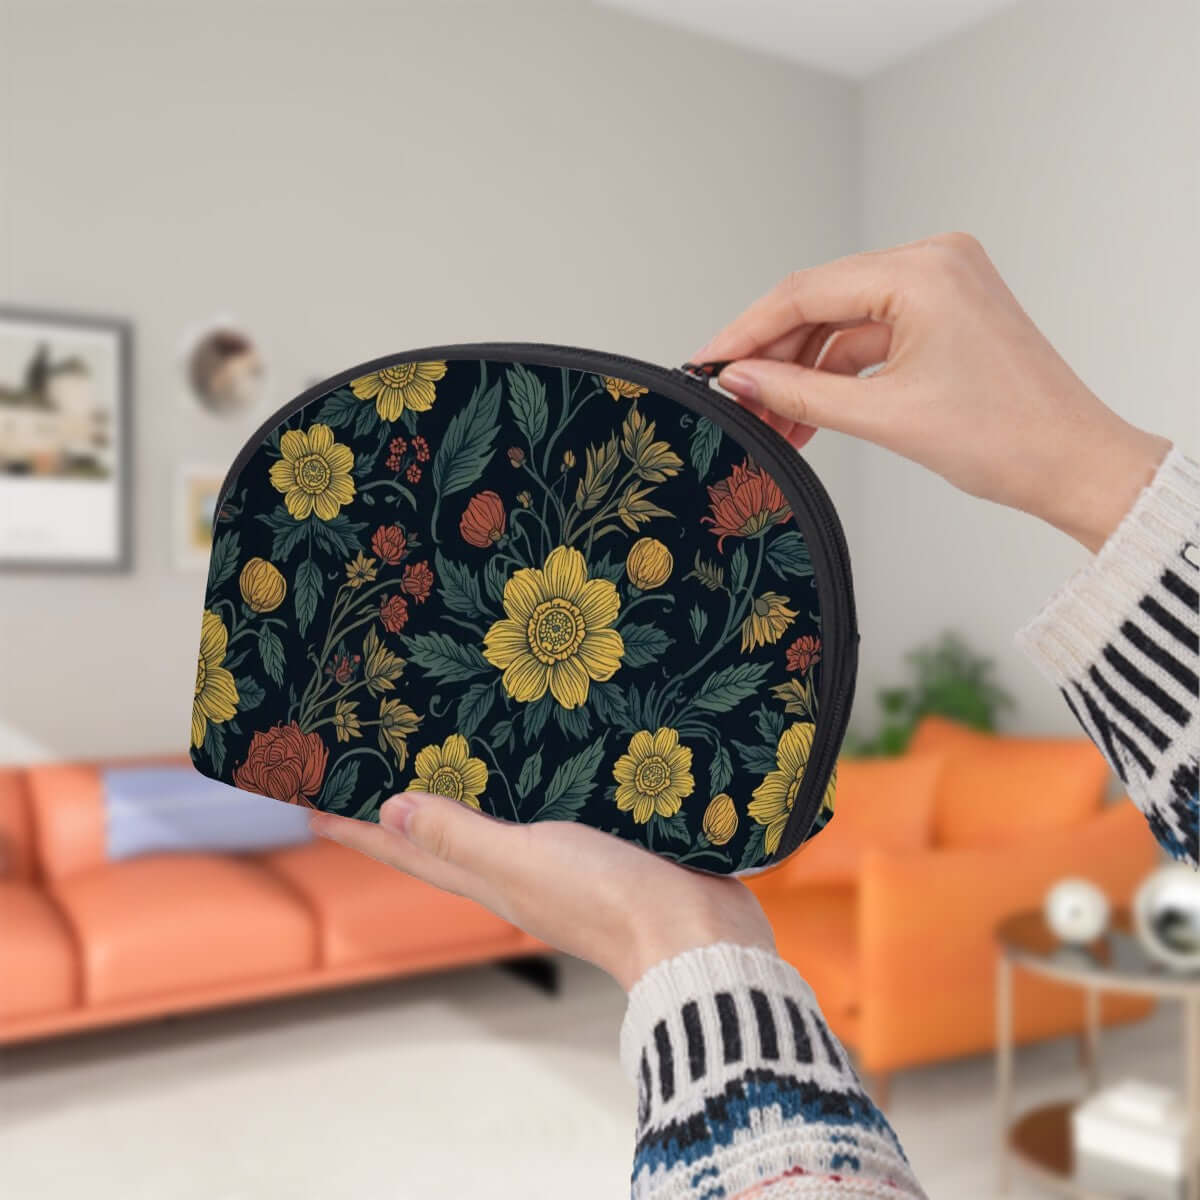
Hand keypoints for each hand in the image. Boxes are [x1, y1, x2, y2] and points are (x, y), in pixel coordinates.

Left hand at [310, 792, 774, 990]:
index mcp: (489, 876)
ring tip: (437, 754)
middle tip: (367, 763)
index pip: (406, 849)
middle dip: (400, 804)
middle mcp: (514, 870)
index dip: (358, 829)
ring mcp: (557, 861)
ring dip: (459, 794)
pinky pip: (544, 812)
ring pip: (492, 820)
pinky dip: (523, 790)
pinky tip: (534, 764)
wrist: (700, 935)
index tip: (310, 802)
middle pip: (440, 834)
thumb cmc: (609, 899)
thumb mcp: (523, 862)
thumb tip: (388, 810)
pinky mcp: (600, 845)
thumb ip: (461, 837)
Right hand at [695, 233, 1170, 552]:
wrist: (1073, 463)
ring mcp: (943, 284)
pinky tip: (810, 412)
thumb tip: (739, 380)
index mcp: (923, 271)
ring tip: (773, 422)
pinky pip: (872, 334)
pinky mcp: (945, 311)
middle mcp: (934, 261)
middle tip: (735, 402)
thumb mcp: (884, 416)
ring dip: (804, 371)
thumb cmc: (1007, 438)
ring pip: (843, 321)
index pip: (806, 291)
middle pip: (821, 301)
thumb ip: (799, 393)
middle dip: (774, 357)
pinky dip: (839, 372)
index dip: (746, 331)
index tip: (706, 362)